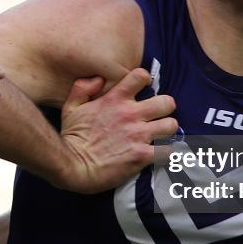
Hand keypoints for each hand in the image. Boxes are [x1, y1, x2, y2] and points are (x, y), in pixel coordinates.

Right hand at [57, 68, 177, 193]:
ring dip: (167, 131)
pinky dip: (166, 153)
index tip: (143, 91)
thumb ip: (83, 88)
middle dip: (165, 108)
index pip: (141, 77)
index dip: (145, 82)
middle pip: (166, 102)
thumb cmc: (72, 137)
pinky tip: (159, 155)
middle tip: (158, 117)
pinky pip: (167, 151)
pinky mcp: (141, 155)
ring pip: (171, 125)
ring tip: (160, 136)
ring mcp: (138, 135)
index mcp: (114, 99)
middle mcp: (130, 114)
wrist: (72, 166)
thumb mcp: (71, 106)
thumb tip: (98, 79)